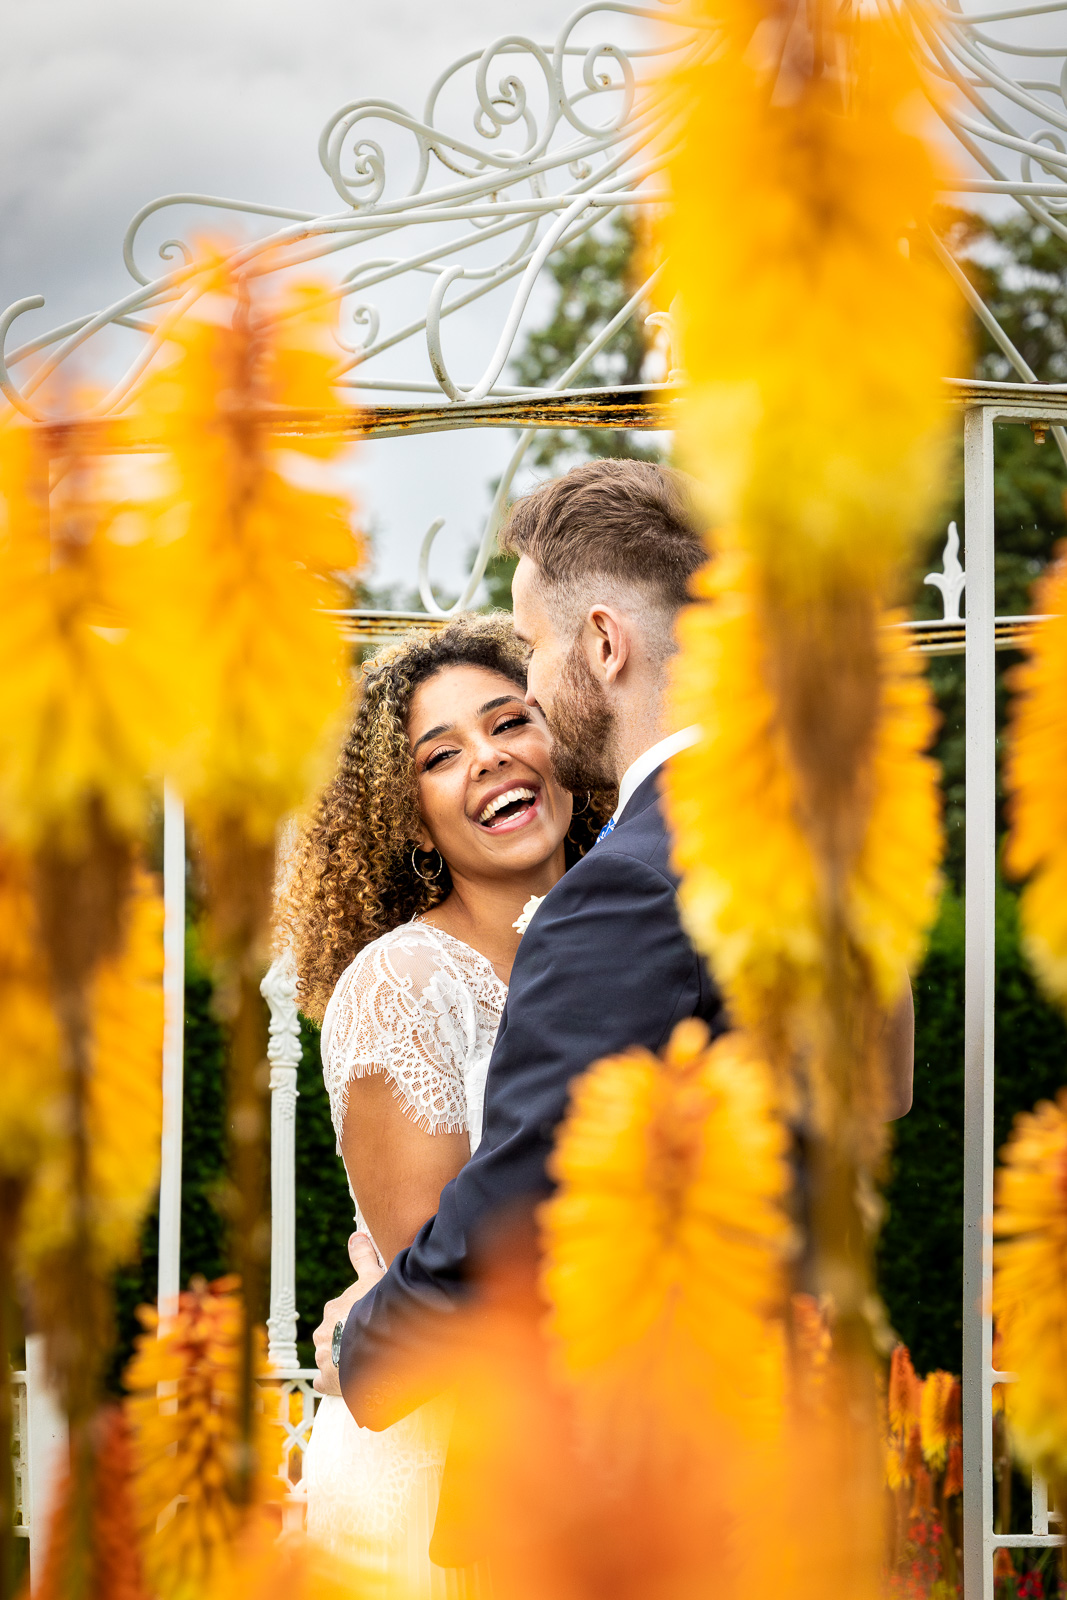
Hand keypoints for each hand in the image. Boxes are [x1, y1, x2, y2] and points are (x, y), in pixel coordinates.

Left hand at [312, 1233, 384, 1395]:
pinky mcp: (325, 1381)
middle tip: (368, 1343)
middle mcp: (323, 1332)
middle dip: (346, 1339)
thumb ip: (363, 1257)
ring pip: (329, 1358)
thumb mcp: (373, 1277)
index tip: (366, 1322)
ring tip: (364, 1364)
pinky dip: (334, 1383)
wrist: (374, 1346)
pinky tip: (349, 1382)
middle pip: (333, 1336)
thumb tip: (356, 1235)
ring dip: (342, 1361)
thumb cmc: (376, 1310)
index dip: (354, 1317)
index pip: (339, 1313)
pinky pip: (325, 1382)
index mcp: (333, 1309)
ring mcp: (323, 1357)